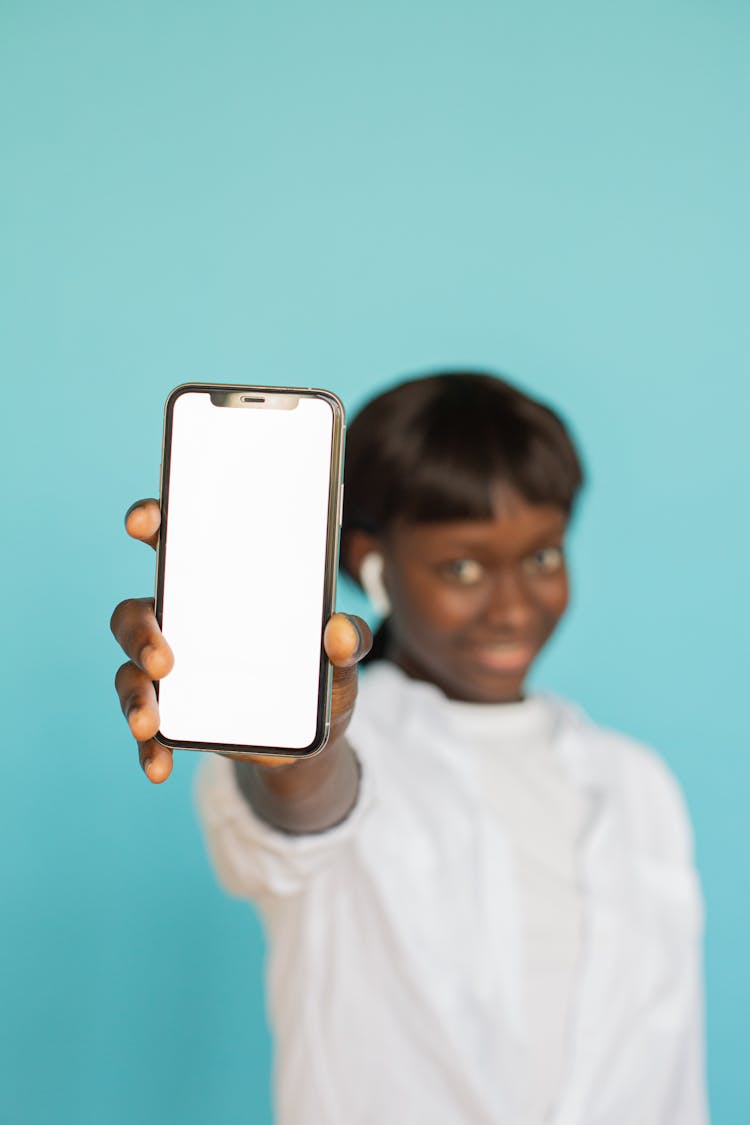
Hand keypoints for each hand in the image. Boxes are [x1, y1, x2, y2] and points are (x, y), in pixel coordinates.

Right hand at [111, 499, 371, 783]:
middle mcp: (184, 623)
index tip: (144, 523)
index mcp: (218, 588)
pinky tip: (158, 767)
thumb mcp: (341, 657)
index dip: (153, 523)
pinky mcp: (173, 716)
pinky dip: (148, 749)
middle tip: (165, 659)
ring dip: (135, 696)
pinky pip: (147, 729)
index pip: (174, 542)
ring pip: (130, 671)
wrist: (310, 738)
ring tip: (150, 724)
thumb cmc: (318, 672)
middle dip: (139, 632)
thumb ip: (349, 640)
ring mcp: (173, 671)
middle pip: (137, 612)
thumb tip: (341, 632)